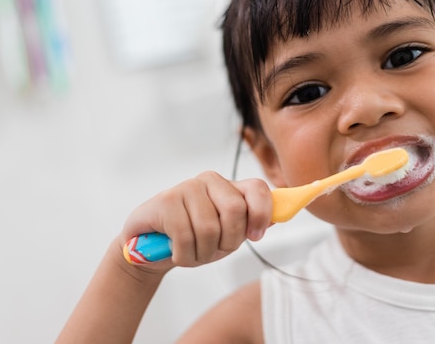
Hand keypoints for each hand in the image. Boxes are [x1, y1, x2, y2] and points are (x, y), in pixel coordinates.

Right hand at [121, 171, 271, 269]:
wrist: (150, 248)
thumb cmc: (194, 239)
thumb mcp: (227, 234)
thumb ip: (251, 222)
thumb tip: (283, 213)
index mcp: (229, 186)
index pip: (257, 189)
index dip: (261, 215)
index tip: (255, 236)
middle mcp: (209, 180)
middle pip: (234, 211)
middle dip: (227, 242)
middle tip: (214, 249)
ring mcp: (186, 188)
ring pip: (209, 229)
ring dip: (202, 253)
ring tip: (192, 251)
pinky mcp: (165, 201)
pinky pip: (185, 236)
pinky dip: (184, 255)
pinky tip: (176, 252)